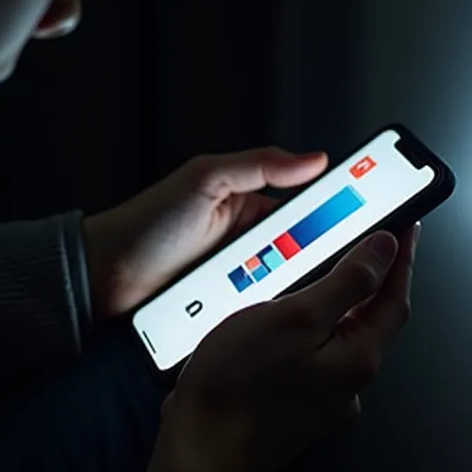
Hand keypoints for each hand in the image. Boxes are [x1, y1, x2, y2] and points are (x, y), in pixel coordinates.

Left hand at [81, 147, 328, 317]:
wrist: (104, 276)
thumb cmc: (147, 223)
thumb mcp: (204, 178)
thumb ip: (259, 165)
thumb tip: (314, 159)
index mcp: (253, 206)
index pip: (309, 205)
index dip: (337, 208)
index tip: (366, 209)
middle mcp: (253, 244)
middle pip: (304, 251)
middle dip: (307, 255)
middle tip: (296, 252)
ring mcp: (243, 279)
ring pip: (286, 285)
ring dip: (282, 284)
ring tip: (256, 276)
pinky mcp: (232, 310)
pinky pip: (261, 312)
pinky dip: (265, 311)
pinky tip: (261, 309)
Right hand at [138, 224, 420, 471]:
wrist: (196, 455)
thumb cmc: (235, 391)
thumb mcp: (296, 316)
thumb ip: (348, 282)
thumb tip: (384, 250)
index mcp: (357, 358)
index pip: (395, 298)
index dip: (402, 258)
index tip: (404, 229)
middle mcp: (347, 384)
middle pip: (369, 319)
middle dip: (367, 280)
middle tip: (362, 244)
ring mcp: (321, 401)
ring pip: (336, 338)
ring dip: (329, 305)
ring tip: (311, 276)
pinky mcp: (293, 408)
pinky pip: (309, 358)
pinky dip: (302, 333)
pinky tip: (273, 324)